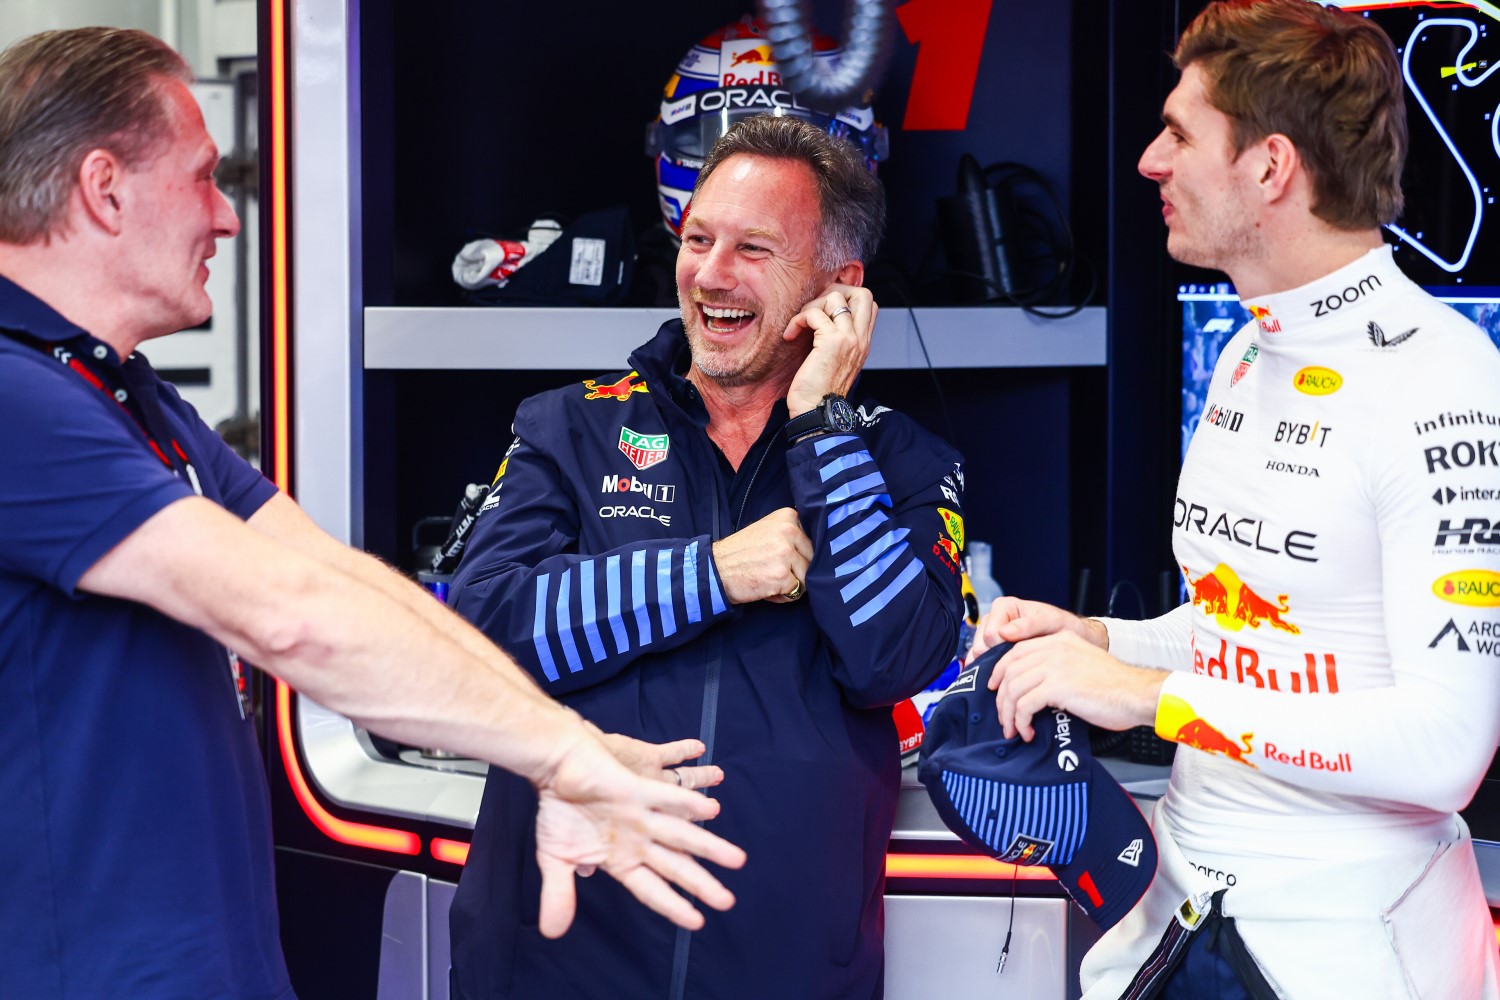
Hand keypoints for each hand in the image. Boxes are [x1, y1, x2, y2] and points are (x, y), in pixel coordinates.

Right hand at [532, 733, 746, 938]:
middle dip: (701, 884)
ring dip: (709, 845)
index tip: (697, 922)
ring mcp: (643, 812)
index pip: (652, 889)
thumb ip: (559, 893)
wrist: (555, 767)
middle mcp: (639, 838)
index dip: (673, 905)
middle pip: (676, 865)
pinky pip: (667, 794)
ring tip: (737, 859)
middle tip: (728, 902)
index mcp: (621, 859)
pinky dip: (686, 801)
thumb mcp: (556, 858)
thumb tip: (553, 932)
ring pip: (683, 832)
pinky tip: (709, 807)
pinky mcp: (639, 786)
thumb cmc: (559, 811)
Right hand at [711, 507, 812, 604]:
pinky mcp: (782, 575)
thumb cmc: (740, 553)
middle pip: (812, 559)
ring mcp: (786, 553)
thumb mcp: (767, 529)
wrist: (714, 569)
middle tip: (771, 570)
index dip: (797, 555)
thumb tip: (820, 549)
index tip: (778, 556)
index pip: (811, 542)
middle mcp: (789, 530)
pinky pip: (796, 592)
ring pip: (807, 577)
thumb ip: (791, 533)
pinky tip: (766, 588)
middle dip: (796, 571)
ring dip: (790, 584)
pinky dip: (782, 596)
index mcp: (788, 516)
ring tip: (768, 579)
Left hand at [784, 285, 876, 416]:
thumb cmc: (820, 392)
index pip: (869, 304)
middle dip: (834, 291)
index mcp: (863, 343)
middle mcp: (860, 338)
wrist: (818, 413)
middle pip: (862, 293)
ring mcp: (849, 338)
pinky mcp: (832, 341)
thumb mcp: (835, 362)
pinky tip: (790, 335)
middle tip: (815, 308)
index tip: (824, 311)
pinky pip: (814, 314)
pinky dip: (798, 320)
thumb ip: (836, 341)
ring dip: (811, 306)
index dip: (846, 298)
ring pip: (835, 298)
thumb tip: (820, 320)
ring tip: (800, 325)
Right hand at [969, 596, 1108, 661]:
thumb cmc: (1064, 627)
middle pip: (981, 645)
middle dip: (995, 660)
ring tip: (1013, 675)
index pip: (990, 633)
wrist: (1072, 640)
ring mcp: (992, 637)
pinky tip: (1004, 680)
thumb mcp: (1052, 622)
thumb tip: (1004, 632)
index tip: (1020, 656)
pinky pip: (982, 663)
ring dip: (993, 668)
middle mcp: (994, 620)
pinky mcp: (993, 651)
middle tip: (1018, 669)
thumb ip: (1030, 625)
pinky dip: (991, 673)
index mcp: (1004, 607)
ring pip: (979, 656)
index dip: (1002, 648)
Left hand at [986, 630, 1165, 740]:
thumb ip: (1057, 667)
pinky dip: (1021, 721)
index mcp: (1059, 640)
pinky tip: (1028, 731)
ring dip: (1009, 714)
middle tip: (1004, 718)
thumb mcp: (1082, 664)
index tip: (996, 689)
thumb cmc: (1116, 686)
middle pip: (1009, 671)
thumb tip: (1032, 688)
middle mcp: (1054, 648)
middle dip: (1001, 699)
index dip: (1000, 671)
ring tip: (1015, 729)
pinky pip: (1025, 705)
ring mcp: (1055, 666)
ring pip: (1013, 689)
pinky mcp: (1058, 686)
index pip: (1016, 651)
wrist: (1138, 693)